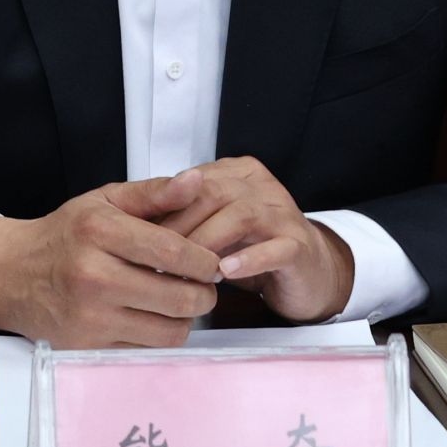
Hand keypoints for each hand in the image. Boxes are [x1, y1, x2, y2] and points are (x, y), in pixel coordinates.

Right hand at [0, 175, 223, 346]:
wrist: (11, 274)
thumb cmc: (65, 234)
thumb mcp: (104, 201)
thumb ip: (154, 193)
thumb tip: (196, 182)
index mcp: (100, 231)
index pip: (173, 252)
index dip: (205, 261)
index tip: (213, 262)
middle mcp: (93, 275)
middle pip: (178, 297)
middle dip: (204, 293)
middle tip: (205, 285)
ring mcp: (90, 315)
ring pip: (169, 330)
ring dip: (186, 318)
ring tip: (182, 300)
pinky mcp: (88, 346)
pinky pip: (146, 349)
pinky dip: (160, 334)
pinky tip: (155, 316)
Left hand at [154, 157, 354, 323]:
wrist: (308, 272)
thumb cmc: (253, 248)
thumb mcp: (215, 225)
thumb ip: (185, 216)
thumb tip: (137, 225)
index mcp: (237, 173)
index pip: (193, 183)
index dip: (164, 210)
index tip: (139, 237)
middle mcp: (261, 186)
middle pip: (213, 194)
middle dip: (180, 227)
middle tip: (154, 257)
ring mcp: (283, 213)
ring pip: (240, 217)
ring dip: (208, 243)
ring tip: (186, 269)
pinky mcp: (299, 245)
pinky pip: (274, 248)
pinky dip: (248, 259)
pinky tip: (226, 272)